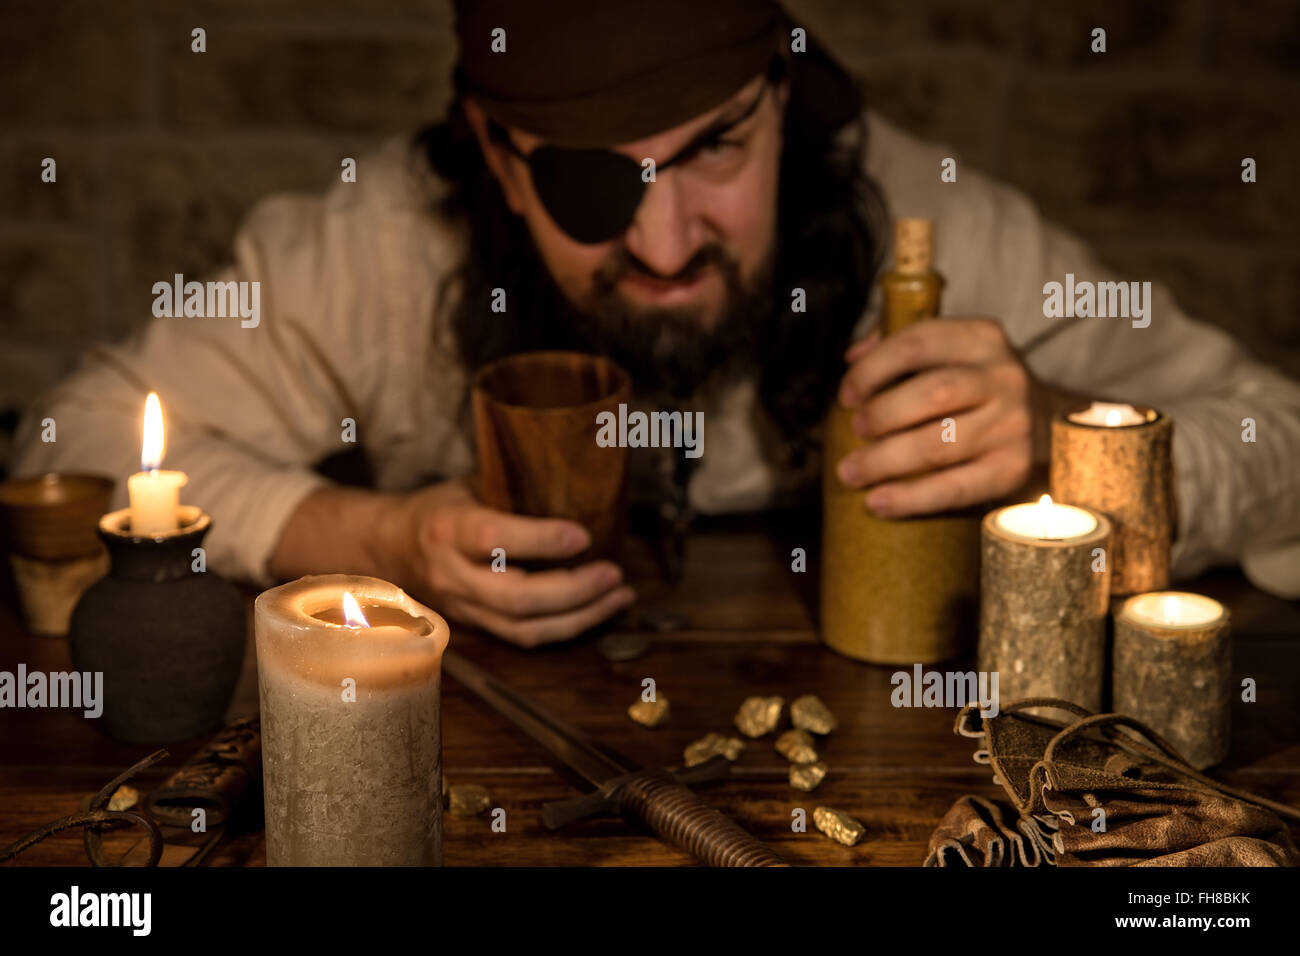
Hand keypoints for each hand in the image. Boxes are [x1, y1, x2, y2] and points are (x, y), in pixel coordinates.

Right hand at [378, 479, 635, 646]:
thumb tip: (579, 471)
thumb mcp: (468, 484)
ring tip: (620, 595)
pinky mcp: (476, 626)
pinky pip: (525, 637)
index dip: (541, 540)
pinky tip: (599, 610)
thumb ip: (512, 485)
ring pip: (525, 628)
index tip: (584, 534)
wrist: (387, 548)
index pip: (493, 538)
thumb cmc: (439, 508)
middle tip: (614, 572)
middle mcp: (453, 574)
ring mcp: (463, 607)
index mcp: (447, 528)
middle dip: (574, 590)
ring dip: (581, 616)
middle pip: (516, 597)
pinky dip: (567, 627)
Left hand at [834, 317, 1032, 517]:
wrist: (1049, 425)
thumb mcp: (952, 351)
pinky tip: (878, 502)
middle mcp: (1004, 377)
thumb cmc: (977, 387)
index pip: (918, 343)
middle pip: (932, 394)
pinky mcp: (1013, 469)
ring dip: (884, 461)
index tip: (846, 396)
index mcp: (982, 338)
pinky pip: (955, 488)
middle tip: (853, 432)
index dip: (872, 369)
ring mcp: (1014, 425)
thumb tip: (852, 358)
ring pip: (939, 445)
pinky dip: (911, 498)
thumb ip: (901, 346)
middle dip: (881, 415)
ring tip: (851, 472)